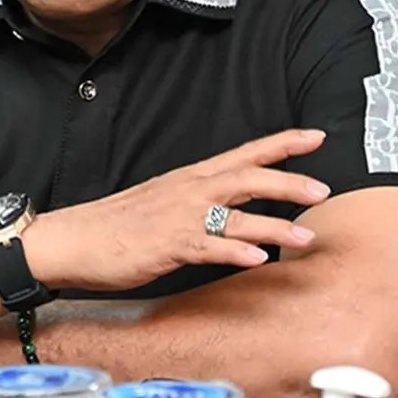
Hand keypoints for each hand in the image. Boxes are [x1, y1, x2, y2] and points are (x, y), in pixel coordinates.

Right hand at [23, 129, 330, 290]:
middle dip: (289, 182)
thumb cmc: (117, 224)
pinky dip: (235, 253)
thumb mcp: (163, 202)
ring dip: (275, 226)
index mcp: (190, 178)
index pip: (244, 154)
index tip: (316, 136)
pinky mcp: (167, 246)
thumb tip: (232, 210)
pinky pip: (208, 249)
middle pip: (248, 178)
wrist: (73, 239)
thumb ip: (199, 202)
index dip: (282, 144)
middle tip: (324, 189)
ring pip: (236, 216)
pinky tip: (258, 260)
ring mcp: (179, 218)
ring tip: (307, 237)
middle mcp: (189, 191)